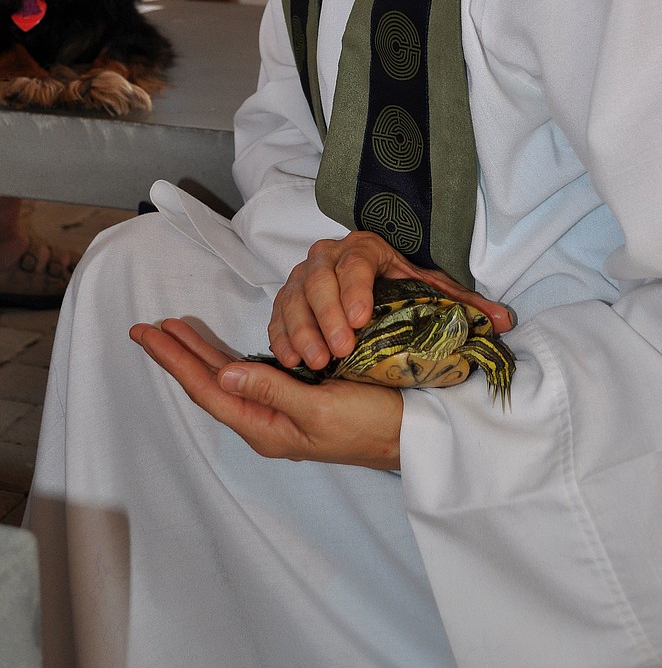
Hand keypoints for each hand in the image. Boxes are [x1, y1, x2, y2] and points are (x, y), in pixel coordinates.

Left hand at [129, 317, 402, 468]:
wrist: (412, 435)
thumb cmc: (372, 424)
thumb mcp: (321, 410)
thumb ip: (272, 389)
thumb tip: (222, 373)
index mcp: (265, 426)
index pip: (207, 388)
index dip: (176, 360)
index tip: (149, 334)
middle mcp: (264, 420)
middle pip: (209, 383)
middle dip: (177, 355)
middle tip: (147, 328)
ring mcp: (278, 411)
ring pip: (226, 378)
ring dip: (198, 353)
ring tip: (174, 331)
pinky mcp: (296, 398)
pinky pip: (248, 375)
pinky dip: (226, 357)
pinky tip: (217, 350)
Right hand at [269, 230, 515, 375]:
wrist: (371, 283)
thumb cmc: (399, 289)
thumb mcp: (431, 293)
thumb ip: (464, 305)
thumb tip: (506, 321)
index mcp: (366, 248)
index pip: (357, 263)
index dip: (355, 290)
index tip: (361, 319)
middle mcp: (329, 255)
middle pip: (320, 280)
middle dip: (328, 317)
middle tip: (340, 350)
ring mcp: (303, 275)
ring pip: (294, 297)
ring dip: (301, 331)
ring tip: (316, 362)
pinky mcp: (287, 297)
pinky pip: (277, 313)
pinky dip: (280, 336)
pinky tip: (290, 361)